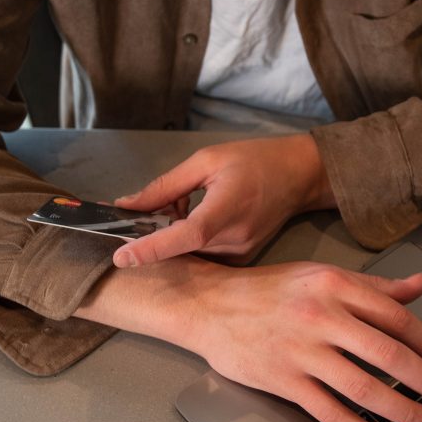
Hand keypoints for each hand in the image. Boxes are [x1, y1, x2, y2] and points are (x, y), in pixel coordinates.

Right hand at [75, 257, 421, 421]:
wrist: (209, 304)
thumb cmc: (266, 290)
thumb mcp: (321, 275)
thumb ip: (373, 286)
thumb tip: (420, 287)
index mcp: (335, 285)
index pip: (397, 318)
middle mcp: (321, 316)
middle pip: (390, 355)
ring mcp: (302, 351)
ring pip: (366, 389)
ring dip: (405, 412)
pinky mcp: (284, 381)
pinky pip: (332, 413)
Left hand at [111, 134, 334, 267]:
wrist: (299, 176)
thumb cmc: (255, 160)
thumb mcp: (207, 160)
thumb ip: (165, 186)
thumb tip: (128, 205)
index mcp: (227, 209)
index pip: (186, 235)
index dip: (152, 248)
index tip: (121, 257)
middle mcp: (234, 240)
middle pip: (179, 246)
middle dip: (158, 228)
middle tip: (163, 200)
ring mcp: (238, 255)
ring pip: (188, 252)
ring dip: (175, 231)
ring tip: (191, 200)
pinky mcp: (240, 260)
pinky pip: (202, 254)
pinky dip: (190, 237)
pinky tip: (202, 213)